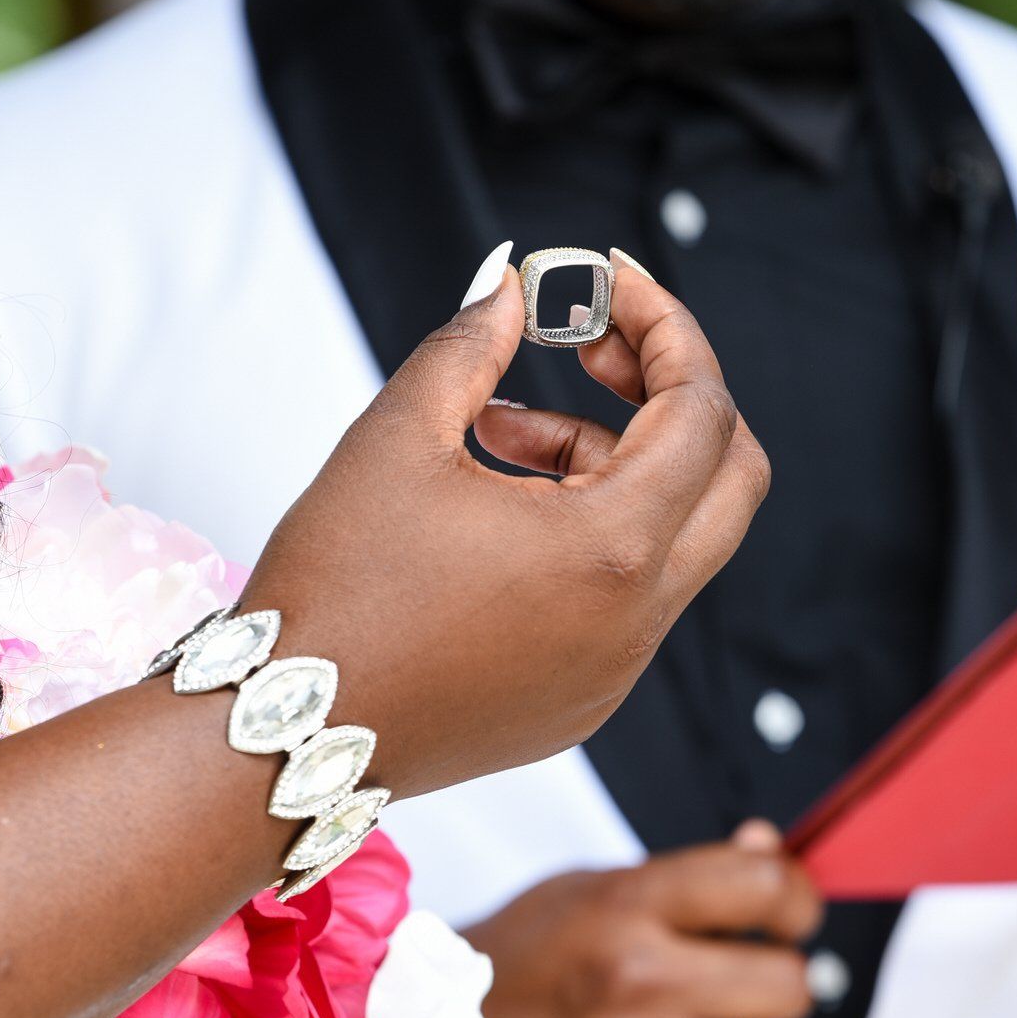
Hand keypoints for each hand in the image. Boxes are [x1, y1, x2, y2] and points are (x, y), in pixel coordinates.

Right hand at [248, 256, 769, 801]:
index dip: (664, 327)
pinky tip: (498, 509)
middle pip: (731, 477)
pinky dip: (591, 532)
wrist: (285, 736)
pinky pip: (626, 596)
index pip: (702, 411)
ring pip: (672, 536)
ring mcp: (616, 669)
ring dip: (614, 461)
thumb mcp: (396, 439)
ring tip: (499, 432)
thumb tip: (510, 286)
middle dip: (671, 392)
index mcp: (610, 551)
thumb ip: (469, 345)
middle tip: (589, 344)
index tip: (608, 281)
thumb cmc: (335, 593)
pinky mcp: (582, 699)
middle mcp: (637, 621)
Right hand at [450, 824, 822, 1017]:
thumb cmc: (517, 960)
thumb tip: (770, 849)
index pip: (763, 885)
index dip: (795, 900)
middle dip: (777, 984)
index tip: (788, 916)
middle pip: (788, 985)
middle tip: (744, 985)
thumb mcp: (593, 890)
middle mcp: (636, 979)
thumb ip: (687, 877)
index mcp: (628, 905)